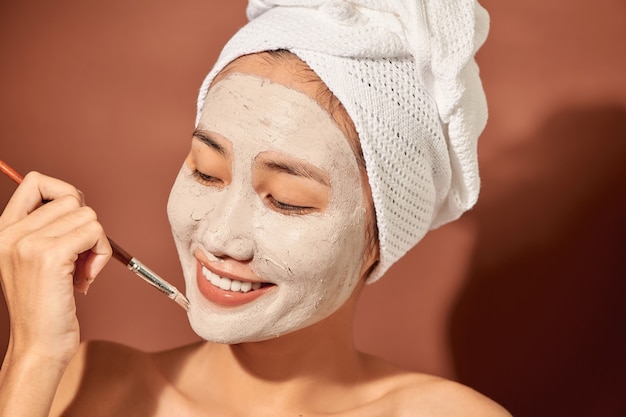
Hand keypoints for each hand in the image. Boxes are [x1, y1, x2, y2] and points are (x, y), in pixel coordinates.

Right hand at [0, 171, 110, 363]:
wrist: (38, 344)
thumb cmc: (45, 304)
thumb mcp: (35, 260)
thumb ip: (47, 229)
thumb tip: (78, 202)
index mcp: (3, 230)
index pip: (36, 181)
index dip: (66, 193)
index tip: (75, 222)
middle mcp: (10, 233)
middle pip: (72, 198)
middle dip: (86, 226)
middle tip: (80, 258)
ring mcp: (28, 243)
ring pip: (88, 215)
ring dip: (96, 243)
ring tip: (81, 271)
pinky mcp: (50, 256)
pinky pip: (94, 232)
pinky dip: (100, 254)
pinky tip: (86, 278)